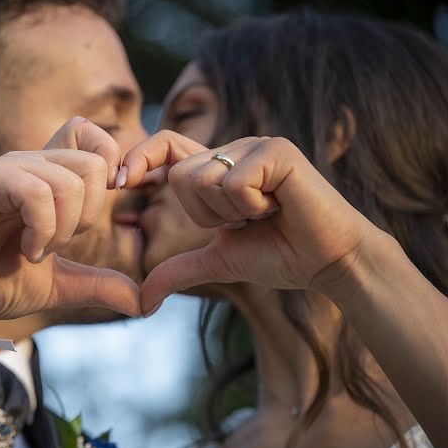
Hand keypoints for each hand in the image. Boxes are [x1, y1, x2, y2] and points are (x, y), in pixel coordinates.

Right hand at [0, 117, 141, 318]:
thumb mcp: (56, 285)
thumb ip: (97, 286)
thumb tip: (142, 303)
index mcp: (47, 178)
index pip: (91, 136)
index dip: (111, 165)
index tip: (102, 208)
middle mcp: (29, 164)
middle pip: (94, 162)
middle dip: (88, 215)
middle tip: (57, 244)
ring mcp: (7, 168)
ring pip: (69, 179)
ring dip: (61, 228)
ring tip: (35, 251)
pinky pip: (38, 191)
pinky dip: (41, 229)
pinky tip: (24, 249)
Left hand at [121, 133, 378, 311]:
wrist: (328, 263)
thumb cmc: (280, 256)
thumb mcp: (217, 261)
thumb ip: (177, 270)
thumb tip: (140, 302)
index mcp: (219, 168)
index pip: (167, 146)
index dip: (139, 157)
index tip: (119, 184)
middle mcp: (235, 149)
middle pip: (180, 176)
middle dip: (206, 214)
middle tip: (246, 221)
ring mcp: (257, 145)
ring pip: (204, 179)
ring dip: (231, 213)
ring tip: (266, 214)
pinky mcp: (277, 151)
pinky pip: (234, 184)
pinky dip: (251, 207)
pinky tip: (280, 208)